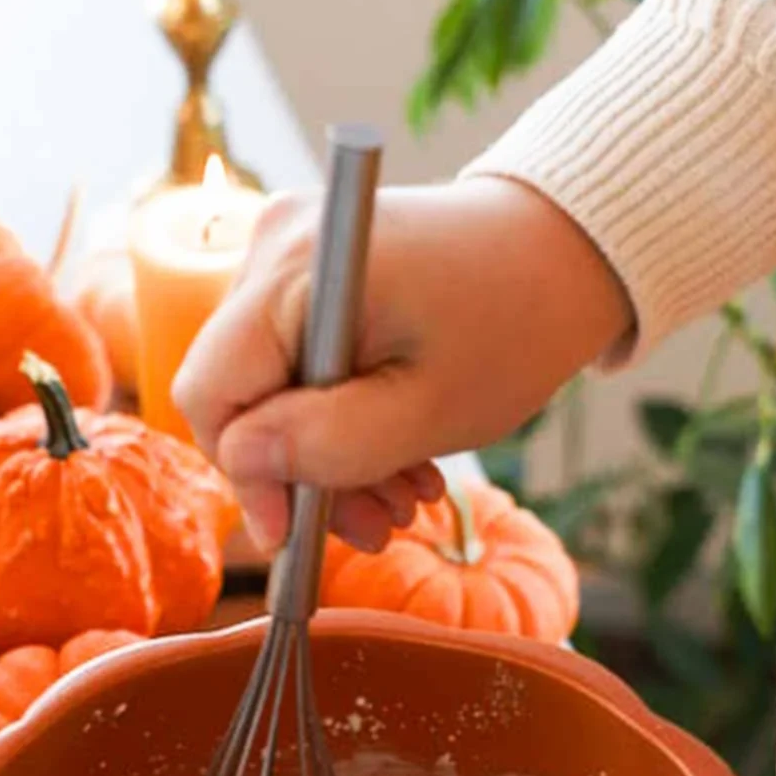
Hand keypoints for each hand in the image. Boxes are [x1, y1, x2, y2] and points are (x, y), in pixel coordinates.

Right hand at [173, 177, 630, 553]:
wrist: (563, 248)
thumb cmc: (514, 324)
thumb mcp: (429, 410)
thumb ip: (330, 443)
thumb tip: (243, 464)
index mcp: (298, 270)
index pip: (211, 393)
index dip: (247, 474)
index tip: (300, 530)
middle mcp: (273, 246)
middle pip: (237, 394)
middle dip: (301, 472)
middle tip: (379, 522)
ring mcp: (288, 256)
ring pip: (268, 388)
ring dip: (330, 456)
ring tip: (405, 494)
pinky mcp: (309, 272)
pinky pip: (295, 364)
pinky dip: (341, 417)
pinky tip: (398, 451)